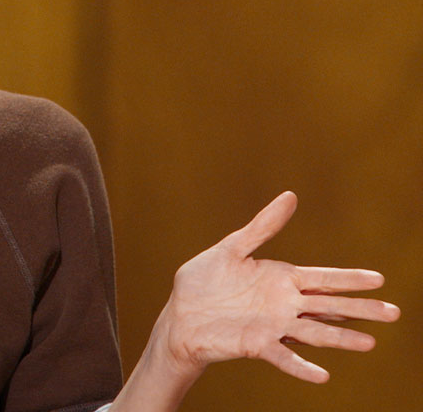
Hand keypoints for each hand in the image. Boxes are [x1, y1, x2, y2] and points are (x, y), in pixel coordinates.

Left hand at [155, 191, 399, 382]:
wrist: (179, 316)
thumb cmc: (204, 283)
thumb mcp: (231, 248)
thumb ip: (262, 227)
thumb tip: (291, 196)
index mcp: (281, 279)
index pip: (324, 278)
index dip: (350, 279)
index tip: (379, 279)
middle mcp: (285, 305)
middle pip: (330, 307)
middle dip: (360, 310)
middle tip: (394, 313)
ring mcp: (273, 327)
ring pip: (315, 333)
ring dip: (340, 338)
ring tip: (369, 344)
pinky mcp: (256, 346)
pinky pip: (283, 358)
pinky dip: (301, 367)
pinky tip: (322, 376)